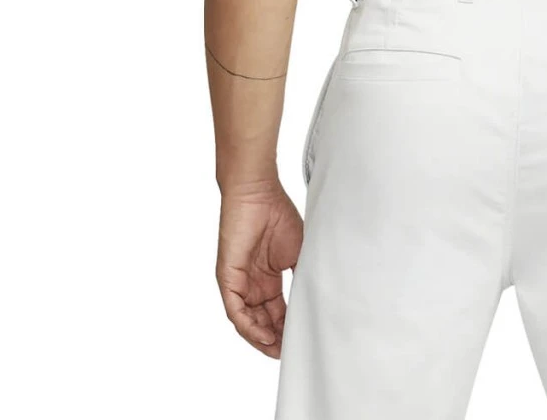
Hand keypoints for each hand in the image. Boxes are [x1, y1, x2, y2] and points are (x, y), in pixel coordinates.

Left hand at [215, 177, 302, 358]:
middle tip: (290, 352)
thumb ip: (303, 276)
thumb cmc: (278, 215)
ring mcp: (239, 282)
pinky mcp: (228, 278)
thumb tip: (318, 299)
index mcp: (269, 278)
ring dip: (261, 338)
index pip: (278, 312)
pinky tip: (262, 335)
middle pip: (263, 321)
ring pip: (248, 321)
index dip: (288, 328)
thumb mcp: (299, 252)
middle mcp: (252, 284)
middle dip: (275, 339)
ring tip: (277, 349)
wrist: (258, 193)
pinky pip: (235, 310)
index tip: (302, 341)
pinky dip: (248, 326)